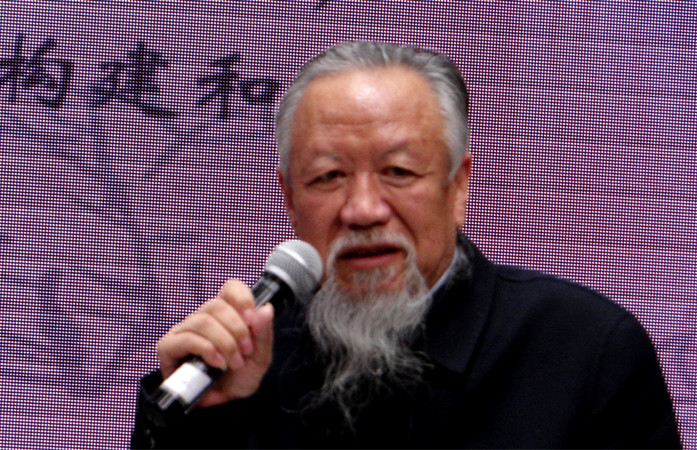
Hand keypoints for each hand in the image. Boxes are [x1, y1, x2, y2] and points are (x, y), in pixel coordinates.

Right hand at [156, 279, 273, 407]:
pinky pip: (185, 338)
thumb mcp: (259, 357)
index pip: (230, 288)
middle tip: (245, 351)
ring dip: (224, 343)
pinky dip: (206, 349)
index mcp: (226, 314)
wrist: (224, 406)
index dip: (242, 299)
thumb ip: (263, 333)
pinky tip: (217, 363)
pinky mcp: (168, 348)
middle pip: (216, 304)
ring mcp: (184, 331)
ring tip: (232, 363)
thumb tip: (265, 309)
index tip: (252, 320)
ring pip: (202, 320)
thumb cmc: (239, 378)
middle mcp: (203, 318)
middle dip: (236, 329)